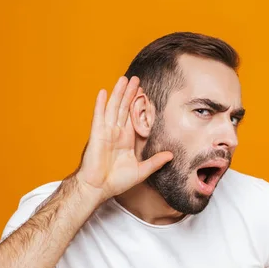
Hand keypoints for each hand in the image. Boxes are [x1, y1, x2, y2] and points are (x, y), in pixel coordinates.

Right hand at [75, 76, 172, 200]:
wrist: (99, 188)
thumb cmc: (116, 182)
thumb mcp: (141, 171)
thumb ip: (155, 162)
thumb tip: (171, 155)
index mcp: (126, 140)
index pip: (133, 118)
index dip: (138, 105)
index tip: (144, 92)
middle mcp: (116, 133)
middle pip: (124, 108)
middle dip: (130, 93)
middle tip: (136, 79)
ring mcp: (106, 132)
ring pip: (113, 107)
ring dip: (118, 93)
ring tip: (124, 79)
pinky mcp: (97, 134)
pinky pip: (99, 116)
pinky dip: (101, 103)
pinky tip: (104, 92)